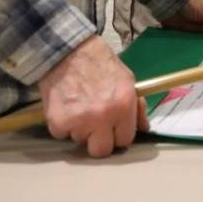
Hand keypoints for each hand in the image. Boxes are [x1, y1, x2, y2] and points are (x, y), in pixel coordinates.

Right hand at [38, 35, 148, 157]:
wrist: (68, 50)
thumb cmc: (100, 64)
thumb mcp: (127, 80)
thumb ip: (136, 106)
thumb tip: (144, 128)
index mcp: (124, 105)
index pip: (125, 140)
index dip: (119, 134)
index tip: (113, 129)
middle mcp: (103, 116)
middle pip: (102, 151)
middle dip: (99, 140)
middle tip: (95, 126)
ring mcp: (79, 121)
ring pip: (80, 140)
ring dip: (80, 129)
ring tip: (80, 107)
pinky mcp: (58, 122)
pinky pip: (62, 134)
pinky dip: (63, 124)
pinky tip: (67, 105)